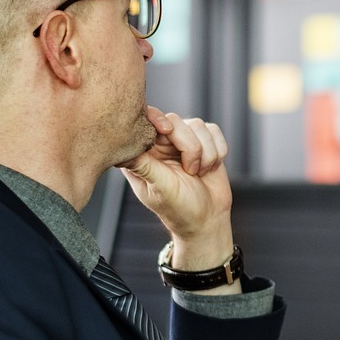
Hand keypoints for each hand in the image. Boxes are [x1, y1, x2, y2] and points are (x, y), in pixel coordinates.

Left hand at [119, 106, 234, 270]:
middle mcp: (162, 144)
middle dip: (190, 146)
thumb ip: (144, 166)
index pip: (145, 121)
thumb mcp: (160, 188)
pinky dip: (218, 150)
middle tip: (191, 170)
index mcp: (143, 154)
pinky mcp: (205, 143)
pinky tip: (210, 168)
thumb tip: (121, 152)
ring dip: (206, 152)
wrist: (208, 219)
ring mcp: (184, 142)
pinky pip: (214, 130)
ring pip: (198, 125)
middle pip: (175, 121)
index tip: (167, 131)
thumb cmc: (179, 209)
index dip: (156, 120)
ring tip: (199, 173)